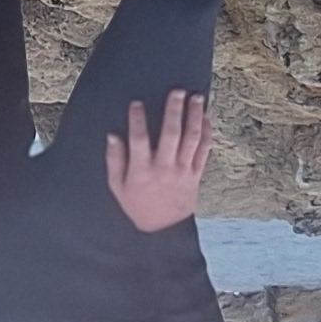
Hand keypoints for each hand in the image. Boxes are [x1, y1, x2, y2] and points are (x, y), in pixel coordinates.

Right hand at [105, 92, 210, 233]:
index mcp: (141, 171)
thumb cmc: (136, 205)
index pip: (139, 140)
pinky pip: (204, 150)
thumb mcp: (117, 187)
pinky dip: (207, 133)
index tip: (137, 104)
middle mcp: (164, 168)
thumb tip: (113, 136)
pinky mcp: (195, 174)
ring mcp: (182, 171)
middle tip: (177, 91)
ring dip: (194, 116)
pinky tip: (206, 118)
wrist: (162, 230)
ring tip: (196, 98)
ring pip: (191, 139)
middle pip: (170, 134)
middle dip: (174, 111)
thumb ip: (115, 160)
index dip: (137, 120)